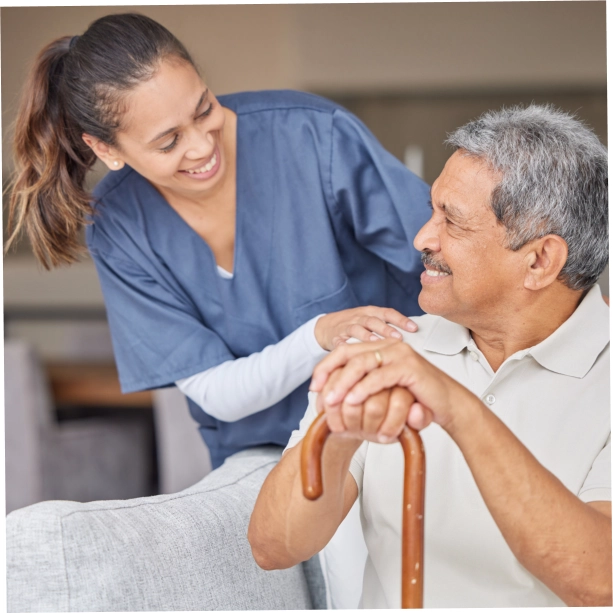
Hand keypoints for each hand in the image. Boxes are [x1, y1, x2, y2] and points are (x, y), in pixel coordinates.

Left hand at [311, 338, 478, 434]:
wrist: (447, 405)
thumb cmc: (415, 399)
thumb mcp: (383, 390)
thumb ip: (363, 384)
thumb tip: (332, 391)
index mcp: (381, 347)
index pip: (345, 351)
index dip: (326, 367)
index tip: (314, 386)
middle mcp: (389, 345)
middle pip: (349, 354)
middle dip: (329, 373)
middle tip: (317, 392)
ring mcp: (400, 354)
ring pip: (362, 364)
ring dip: (343, 382)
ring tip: (331, 399)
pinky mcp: (410, 367)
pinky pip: (380, 376)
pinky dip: (363, 389)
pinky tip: (352, 400)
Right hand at [314, 306, 417, 350]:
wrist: (326, 326)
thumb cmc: (355, 325)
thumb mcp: (371, 320)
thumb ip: (388, 326)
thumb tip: (412, 336)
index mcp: (370, 312)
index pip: (388, 313)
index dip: (401, 320)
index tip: (414, 328)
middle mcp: (359, 317)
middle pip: (374, 321)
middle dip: (386, 329)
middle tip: (398, 338)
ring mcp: (346, 326)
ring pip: (357, 329)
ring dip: (367, 336)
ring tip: (377, 344)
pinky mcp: (335, 337)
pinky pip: (339, 342)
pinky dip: (344, 346)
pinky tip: (350, 351)